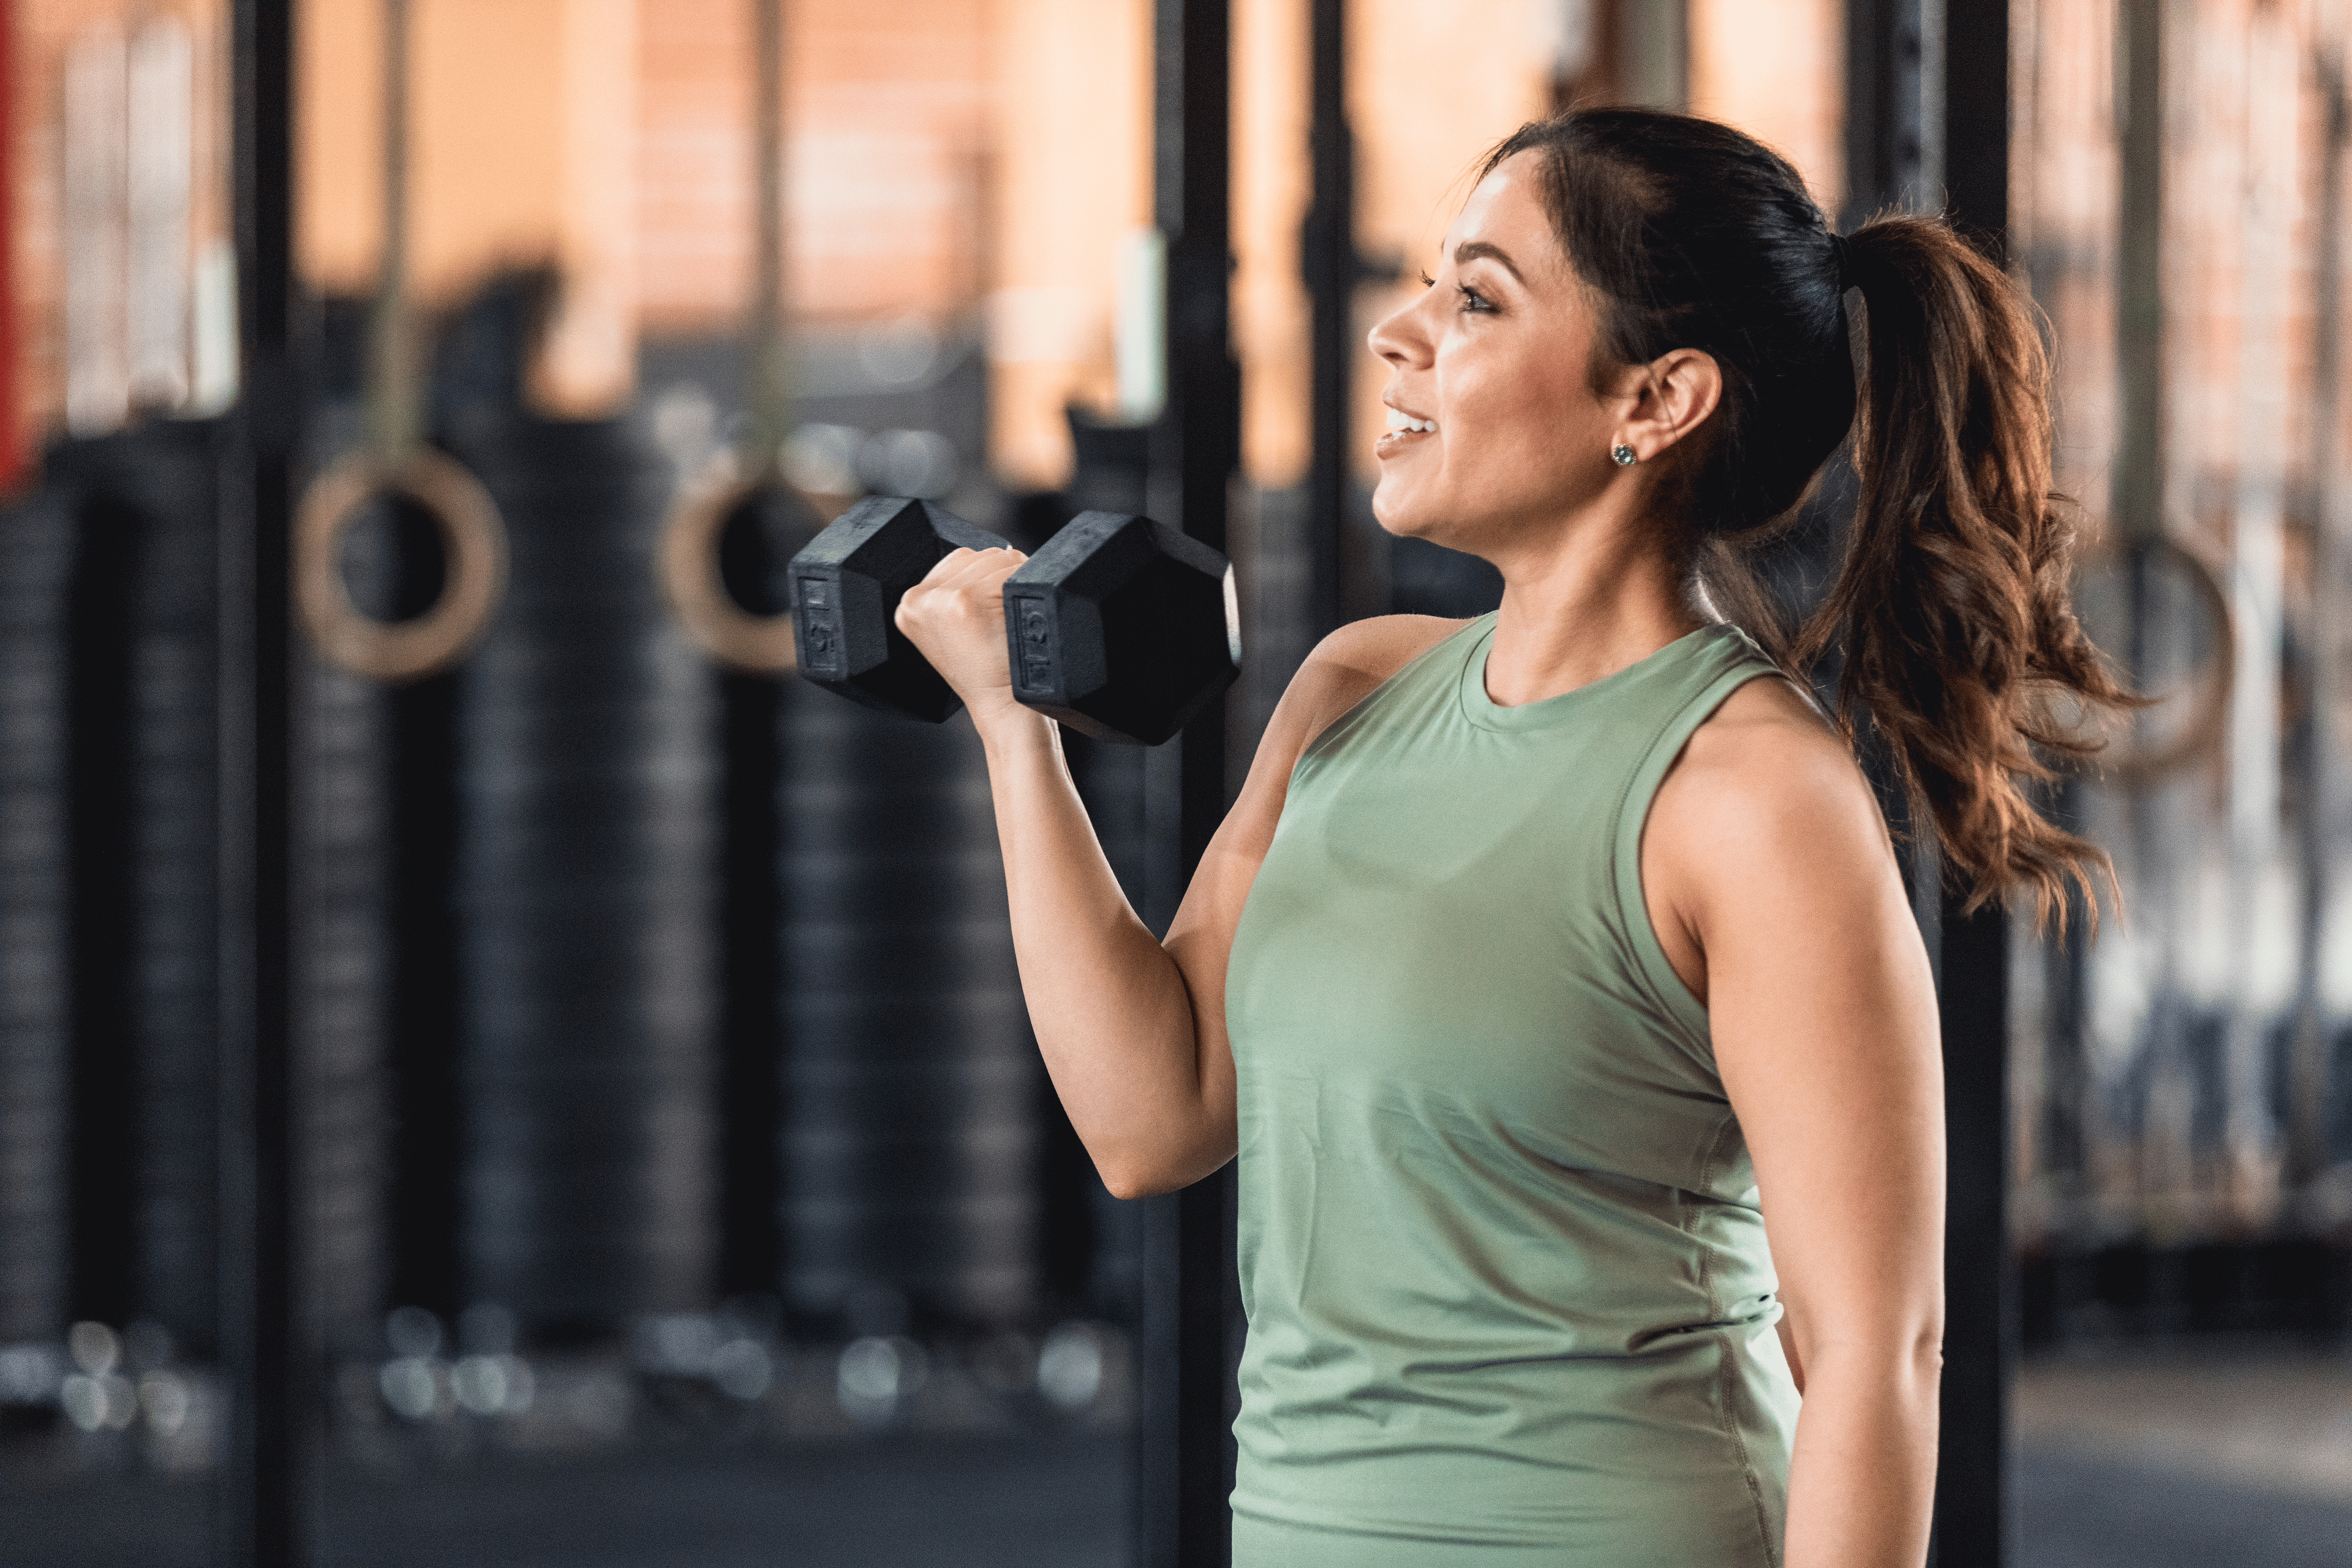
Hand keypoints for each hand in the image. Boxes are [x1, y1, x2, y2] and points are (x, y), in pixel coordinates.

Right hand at [895, 546, 1032, 737]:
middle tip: (1006, 615)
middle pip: (978, 554)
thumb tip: (992, 554)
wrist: (1002, 707)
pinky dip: (1025, 587)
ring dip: (1015, 580)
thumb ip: (953, 592)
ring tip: (1011, 617)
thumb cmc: (986, 671)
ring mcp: (940, 599)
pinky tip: (1018, 616)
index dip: (987, 577)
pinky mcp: (964, 601)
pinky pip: (1010, 570)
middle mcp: (916, 599)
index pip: (958, 559)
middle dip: (1002, 576)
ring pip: (996, 558)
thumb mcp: (952, 631)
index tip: (995, 607)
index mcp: (908, 604)